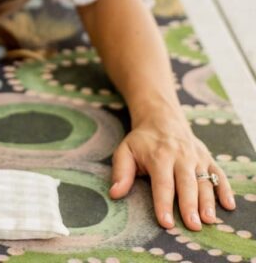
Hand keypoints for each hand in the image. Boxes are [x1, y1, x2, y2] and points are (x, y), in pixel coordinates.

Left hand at [108, 112, 235, 230]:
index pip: (162, 183)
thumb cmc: (142, 141)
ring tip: (209, 220)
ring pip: (204, 180)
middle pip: (186, 183)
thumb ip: (121, 172)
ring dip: (207, 201)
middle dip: (189, 205)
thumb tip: (115, 193)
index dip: (163, 203)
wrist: (161, 118)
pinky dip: (225, 188)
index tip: (166, 222)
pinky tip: (228, 204)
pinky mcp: (207, 158)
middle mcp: (180, 156)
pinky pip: (219, 174)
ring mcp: (196, 157)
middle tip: (193, 226)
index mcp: (159, 155)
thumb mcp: (125, 150)